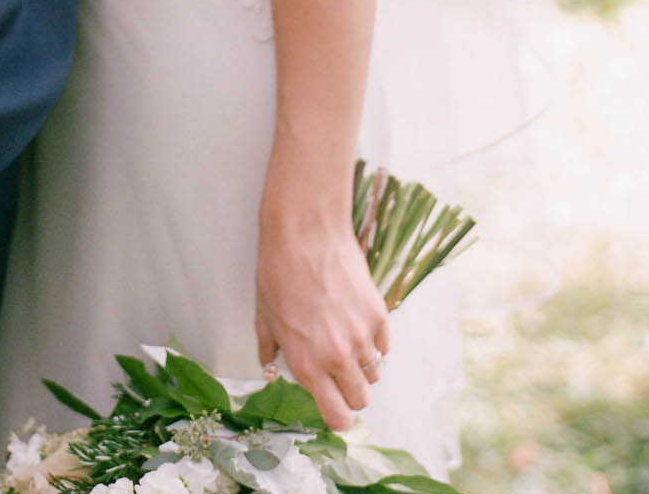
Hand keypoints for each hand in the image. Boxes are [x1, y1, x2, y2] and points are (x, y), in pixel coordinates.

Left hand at [255, 182, 389, 430]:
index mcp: (307, 364)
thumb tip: (270, 367)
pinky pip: (384, 346)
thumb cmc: (279, 270)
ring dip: (363, 365)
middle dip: (351, 392)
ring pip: (375, 373)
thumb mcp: (264, 315)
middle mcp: (338, 357)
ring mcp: (362, 336)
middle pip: (361, 400)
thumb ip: (270, 349)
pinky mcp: (379, 314)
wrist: (305, 231)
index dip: (337, 417)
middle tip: (339, 372)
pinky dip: (374, 341)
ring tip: (345, 339)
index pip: (337, 416)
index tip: (334, 408)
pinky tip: (356, 321)